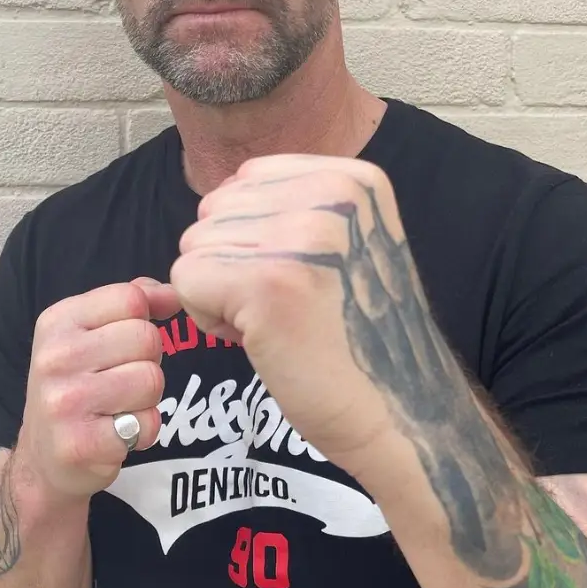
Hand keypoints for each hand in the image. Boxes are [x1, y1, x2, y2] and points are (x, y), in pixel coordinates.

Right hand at [15, 278, 179, 498]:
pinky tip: (117, 434)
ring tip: (119, 407)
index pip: (131, 299)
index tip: (126, 345)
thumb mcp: (89, 333)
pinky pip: (147, 425)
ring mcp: (64, 402)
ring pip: (151, 380)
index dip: (144, 321)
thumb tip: (172, 293)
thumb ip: (131, 302)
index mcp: (57, 322)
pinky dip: (143, 432)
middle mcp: (55, 357)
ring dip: (147, 399)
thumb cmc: (76, 386)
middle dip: (148, 362)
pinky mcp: (80, 444)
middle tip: (121, 382)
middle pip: (147, 339)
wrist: (43, 457)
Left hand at [170, 155, 413, 471]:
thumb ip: (297, 205)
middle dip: (231, 260)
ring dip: (219, 291)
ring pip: (195, 244)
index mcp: (352, 178)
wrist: (400, 410)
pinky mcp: (266, 284)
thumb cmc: (362, 337)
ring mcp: (299, 237)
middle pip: (215, 208)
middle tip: (286, 308)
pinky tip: (260, 339)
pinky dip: (208, 318)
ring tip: (277, 324)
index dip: (252, 232)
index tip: (298, 277)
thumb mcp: (350, 242)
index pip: (247, 177)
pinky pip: (186, 279)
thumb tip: (217, 199)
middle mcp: (330, 195)